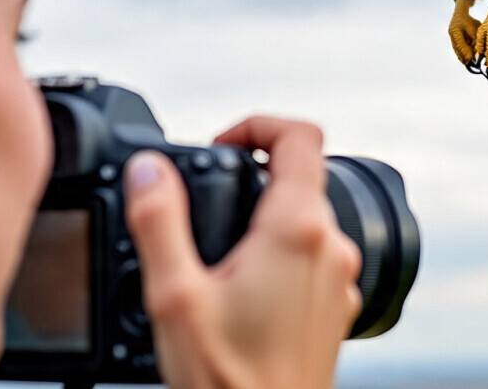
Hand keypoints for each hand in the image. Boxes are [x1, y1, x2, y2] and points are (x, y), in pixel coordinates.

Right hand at [124, 117, 362, 388]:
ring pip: (306, 218)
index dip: (258, 124)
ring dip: (265, 219)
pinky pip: (311, 257)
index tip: (224, 144)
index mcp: (298, 228)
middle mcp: (330, 246)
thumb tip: (149, 169)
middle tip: (206, 202)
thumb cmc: (229, 382)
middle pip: (300, 176)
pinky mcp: (335, 307)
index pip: (300, 135)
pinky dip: (279, 255)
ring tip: (219, 253)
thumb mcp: (174, 296)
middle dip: (252, 176)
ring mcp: (338, 278)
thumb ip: (158, 220)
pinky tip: (243, 290)